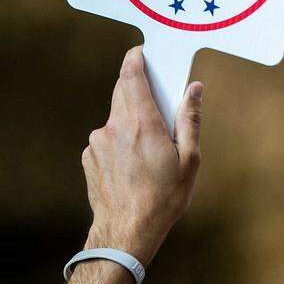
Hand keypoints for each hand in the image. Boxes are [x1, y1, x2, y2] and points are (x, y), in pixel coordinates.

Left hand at [81, 47, 202, 265]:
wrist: (126, 232)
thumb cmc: (163, 198)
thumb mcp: (189, 159)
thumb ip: (190, 119)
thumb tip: (194, 89)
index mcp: (141, 122)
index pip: (132, 75)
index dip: (136, 58)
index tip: (143, 52)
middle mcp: (114, 126)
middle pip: (123, 91)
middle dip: (140, 90)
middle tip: (160, 103)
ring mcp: (98, 142)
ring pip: (117, 119)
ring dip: (132, 122)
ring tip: (151, 150)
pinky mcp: (89, 157)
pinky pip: (108, 139)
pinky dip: (121, 142)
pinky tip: (134, 165)